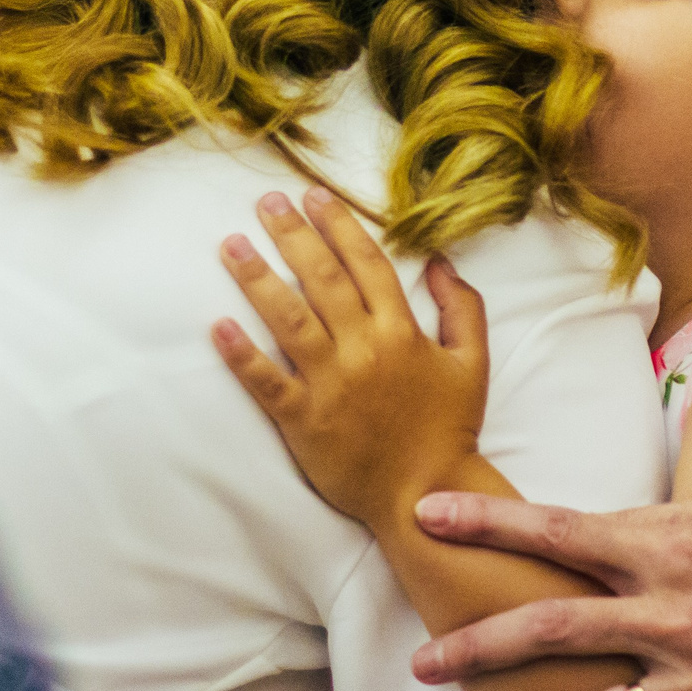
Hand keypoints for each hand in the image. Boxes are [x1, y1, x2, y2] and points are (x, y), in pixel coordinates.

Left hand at [211, 187, 487, 528]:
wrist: (426, 495)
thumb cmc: (448, 428)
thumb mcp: (472, 363)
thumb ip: (462, 308)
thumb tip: (439, 262)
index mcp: (401, 332)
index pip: (366, 264)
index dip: (338, 225)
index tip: (313, 195)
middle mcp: (364, 350)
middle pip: (321, 279)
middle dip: (291, 235)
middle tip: (265, 202)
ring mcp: (331, 385)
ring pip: (288, 320)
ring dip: (257, 279)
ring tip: (231, 245)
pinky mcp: (304, 421)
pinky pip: (267, 382)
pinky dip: (241, 355)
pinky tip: (218, 326)